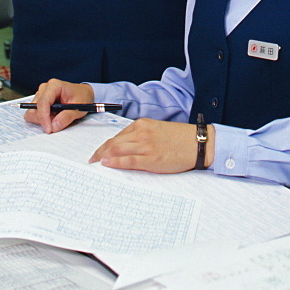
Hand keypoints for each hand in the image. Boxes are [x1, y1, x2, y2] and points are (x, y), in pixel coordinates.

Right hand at [22, 79, 94, 132]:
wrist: (83, 93)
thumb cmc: (81, 97)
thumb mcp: (79, 108)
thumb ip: (66, 117)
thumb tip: (54, 126)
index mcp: (54, 86)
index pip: (43, 102)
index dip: (44, 118)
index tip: (49, 129)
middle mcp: (45, 88)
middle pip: (35, 109)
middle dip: (44, 120)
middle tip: (57, 123)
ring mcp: (40, 94)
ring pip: (33, 113)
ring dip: (43, 120)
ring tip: (57, 118)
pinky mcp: (39, 101)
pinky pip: (35, 114)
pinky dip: (43, 119)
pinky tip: (53, 117)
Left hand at [89, 118, 214, 171]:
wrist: (198, 143)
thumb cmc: (179, 138)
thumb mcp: (157, 130)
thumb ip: (140, 136)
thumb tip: (124, 147)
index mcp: (142, 125)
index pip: (117, 136)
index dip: (105, 145)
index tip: (98, 153)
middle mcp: (141, 133)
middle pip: (113, 143)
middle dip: (100, 152)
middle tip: (91, 161)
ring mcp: (146, 146)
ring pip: (117, 150)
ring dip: (103, 157)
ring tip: (95, 164)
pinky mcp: (151, 159)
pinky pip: (128, 160)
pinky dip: (115, 162)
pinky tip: (106, 164)